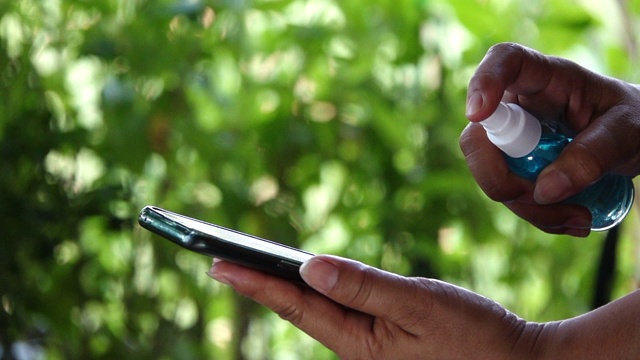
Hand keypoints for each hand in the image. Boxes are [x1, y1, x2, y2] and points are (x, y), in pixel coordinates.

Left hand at [208, 255, 545, 358]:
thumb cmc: (473, 336)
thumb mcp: (419, 305)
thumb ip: (363, 286)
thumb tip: (309, 264)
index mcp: (358, 341)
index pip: (295, 304)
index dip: (254, 282)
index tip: (218, 261)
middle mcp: (355, 346)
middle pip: (298, 309)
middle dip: (257, 284)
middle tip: (219, 260)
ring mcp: (368, 345)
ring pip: (316, 311)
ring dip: (282, 287)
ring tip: (249, 267)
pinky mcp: (383, 339)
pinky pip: (339, 312)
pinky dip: (316, 292)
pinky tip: (306, 279)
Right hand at [460, 42, 639, 235]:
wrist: (634, 142)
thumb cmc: (632, 122)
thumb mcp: (629, 132)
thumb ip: (595, 154)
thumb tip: (545, 190)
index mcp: (547, 78)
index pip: (504, 62)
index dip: (483, 82)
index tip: (478, 114)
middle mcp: (519, 106)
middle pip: (479, 137)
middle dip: (501, 178)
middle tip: (542, 197)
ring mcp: (512, 139)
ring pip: (491, 175)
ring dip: (529, 206)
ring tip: (581, 218)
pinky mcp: (515, 167)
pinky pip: (508, 196)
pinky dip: (536, 215)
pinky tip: (571, 220)